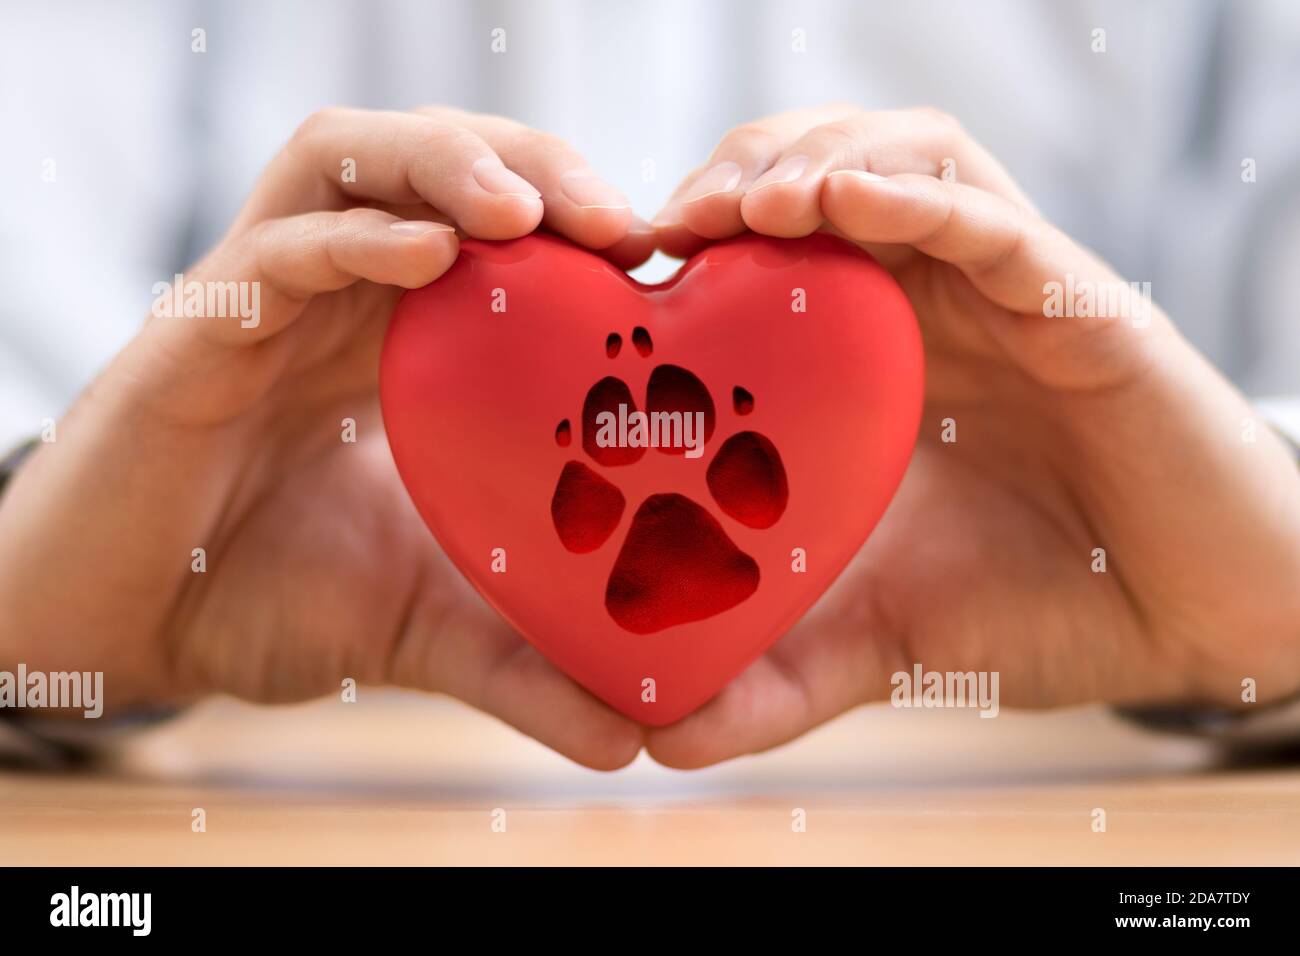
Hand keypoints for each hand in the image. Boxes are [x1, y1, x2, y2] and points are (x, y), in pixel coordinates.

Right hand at [0, 106, 652, 768]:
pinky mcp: (199, 328)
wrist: (137, 628)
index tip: (664, 262)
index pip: (502, 231)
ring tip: (531, 212)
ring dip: (448, 162)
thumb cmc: (276, 597)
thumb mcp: (424, 627)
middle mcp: (343, 296)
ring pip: (351, 161)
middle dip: (535, 168)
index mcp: (405, 337)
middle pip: (439, 164)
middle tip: (622, 221)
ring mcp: (268, 298)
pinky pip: (277, 249)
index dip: (583, 225)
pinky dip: (354, 239)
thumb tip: (628, 739)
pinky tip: (428, 256)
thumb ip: (521, 666)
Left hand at [646, 105, 1299, 766]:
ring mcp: (1005, 296)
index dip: (694, 235)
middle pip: (825, 173)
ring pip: (905, 160)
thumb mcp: (876, 641)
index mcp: (875, 359)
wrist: (1181, 626)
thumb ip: (776, 681)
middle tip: (672, 222)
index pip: (772, 249)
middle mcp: (934, 307)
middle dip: (740, 173)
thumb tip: (661, 745)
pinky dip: (919, 196)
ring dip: (818, 162)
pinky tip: (849, 202)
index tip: (620, 269)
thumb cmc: (1035, 607)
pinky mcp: (1078, 306)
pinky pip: (995, 220)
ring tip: (746, 209)